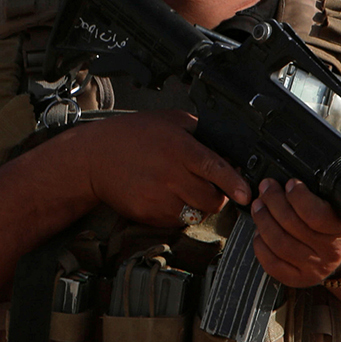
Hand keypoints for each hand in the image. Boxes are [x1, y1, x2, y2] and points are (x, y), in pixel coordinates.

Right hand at [79, 111, 251, 228]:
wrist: (94, 158)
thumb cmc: (131, 135)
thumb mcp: (168, 120)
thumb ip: (198, 130)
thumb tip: (224, 144)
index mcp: (179, 149)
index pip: (214, 169)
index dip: (233, 183)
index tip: (246, 194)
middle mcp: (170, 175)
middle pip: (210, 198)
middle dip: (218, 196)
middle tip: (213, 188)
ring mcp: (158, 198)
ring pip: (195, 213)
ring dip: (198, 206)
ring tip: (187, 191)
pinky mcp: (147, 214)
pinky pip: (176, 221)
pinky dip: (180, 213)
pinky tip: (169, 197)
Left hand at [250, 135, 340, 287]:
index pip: (316, 216)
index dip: (298, 198)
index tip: (291, 183)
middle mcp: (329, 251)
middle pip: (292, 227)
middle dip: (273, 203)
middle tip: (267, 187)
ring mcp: (313, 267)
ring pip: (280, 244)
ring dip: (263, 221)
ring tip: (258, 205)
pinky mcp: (298, 278)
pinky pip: (273, 265)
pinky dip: (261, 247)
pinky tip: (260, 232)